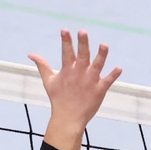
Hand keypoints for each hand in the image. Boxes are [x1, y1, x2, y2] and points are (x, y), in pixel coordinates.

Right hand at [31, 30, 120, 149]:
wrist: (68, 119)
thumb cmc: (58, 99)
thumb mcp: (49, 81)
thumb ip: (42, 65)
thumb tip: (31, 54)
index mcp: (67, 70)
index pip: (66, 52)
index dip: (65, 41)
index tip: (65, 30)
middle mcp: (79, 74)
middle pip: (82, 55)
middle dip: (82, 43)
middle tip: (82, 32)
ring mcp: (90, 81)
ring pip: (97, 65)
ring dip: (101, 55)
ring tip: (104, 45)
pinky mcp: (99, 90)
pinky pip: (108, 81)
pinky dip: (113, 75)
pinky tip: (119, 68)